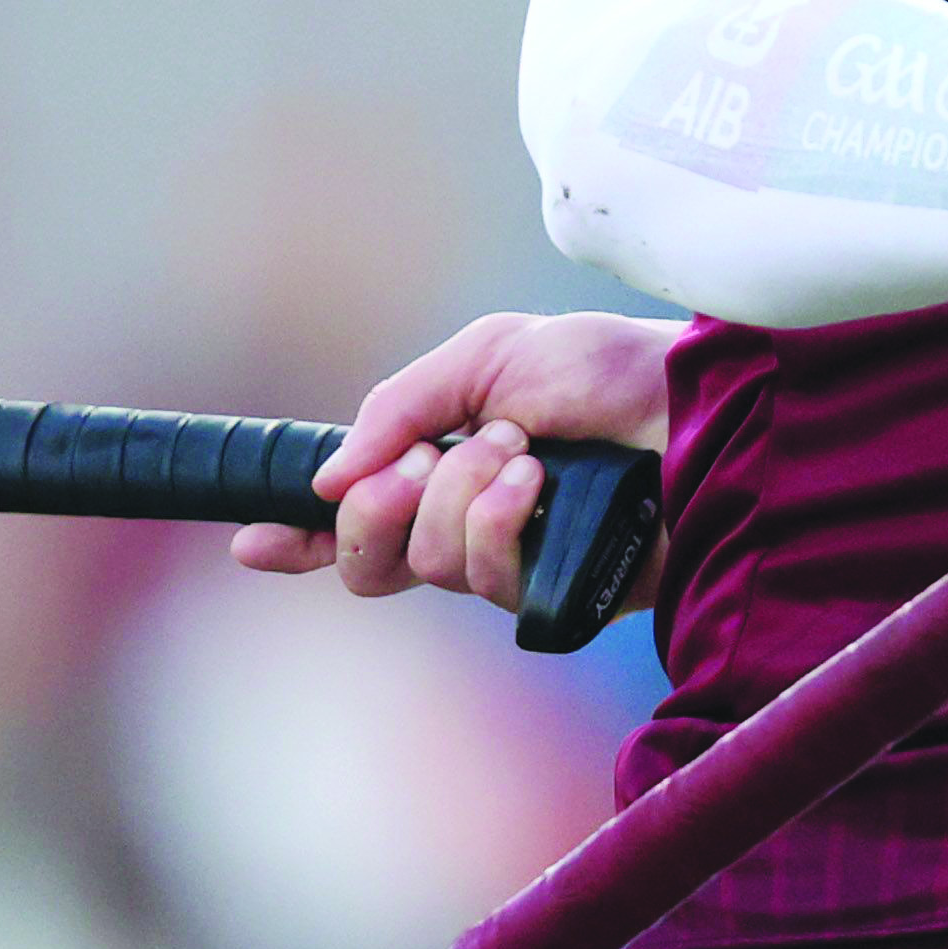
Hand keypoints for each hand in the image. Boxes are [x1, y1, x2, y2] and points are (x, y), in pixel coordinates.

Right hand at [235, 307, 678, 604]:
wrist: (696, 395)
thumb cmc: (610, 368)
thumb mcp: (489, 355)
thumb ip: (400, 406)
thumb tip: (331, 480)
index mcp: (448, 467)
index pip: (359, 521)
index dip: (299, 539)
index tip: (251, 540)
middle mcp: (472, 525)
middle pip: (370, 565)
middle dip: (371, 513)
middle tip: (415, 465)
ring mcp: (515, 564)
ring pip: (424, 564)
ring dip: (459, 492)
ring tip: (520, 448)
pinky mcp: (559, 593)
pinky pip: (483, 575)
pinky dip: (498, 515)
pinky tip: (539, 479)